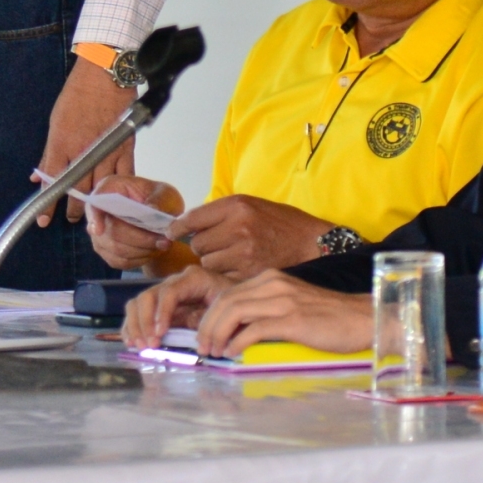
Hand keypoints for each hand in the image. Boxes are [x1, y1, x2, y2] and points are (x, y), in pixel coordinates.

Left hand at [35, 55, 138, 224]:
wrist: (105, 73)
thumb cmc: (79, 93)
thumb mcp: (55, 122)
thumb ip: (49, 153)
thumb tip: (39, 177)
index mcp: (63, 143)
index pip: (53, 182)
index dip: (48, 205)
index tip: (44, 220)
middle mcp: (85, 151)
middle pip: (78, 191)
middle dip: (73, 209)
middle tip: (71, 217)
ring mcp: (107, 150)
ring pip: (101, 189)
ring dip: (95, 206)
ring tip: (92, 216)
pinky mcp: (125, 146)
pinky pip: (124, 176)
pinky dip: (120, 190)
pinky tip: (116, 200)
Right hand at [84, 176, 195, 273]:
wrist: (163, 221)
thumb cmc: (160, 201)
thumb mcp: (165, 194)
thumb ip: (159, 200)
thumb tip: (152, 210)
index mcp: (111, 188)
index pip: (95, 202)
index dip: (95, 216)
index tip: (99, 230)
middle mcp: (100, 211)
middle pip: (110, 231)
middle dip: (139, 238)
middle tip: (164, 240)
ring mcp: (100, 233)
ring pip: (116, 249)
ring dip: (142, 250)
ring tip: (163, 244)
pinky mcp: (106, 251)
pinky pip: (120, 261)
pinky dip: (140, 259)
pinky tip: (153, 251)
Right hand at [121, 264, 229, 349]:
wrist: (237, 300)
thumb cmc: (233, 304)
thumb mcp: (226, 309)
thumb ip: (209, 320)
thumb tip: (194, 336)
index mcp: (193, 279)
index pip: (169, 292)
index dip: (162, 312)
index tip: (160, 334)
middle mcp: (174, 283)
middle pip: (148, 296)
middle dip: (145, 322)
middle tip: (149, 345)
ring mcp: (164, 294)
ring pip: (138, 303)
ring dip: (135, 326)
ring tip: (140, 346)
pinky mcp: (159, 307)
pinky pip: (137, 313)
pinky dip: (131, 328)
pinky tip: (132, 342)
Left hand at [174, 194, 331, 281]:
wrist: (311, 242)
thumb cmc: (281, 222)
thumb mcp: (251, 204)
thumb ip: (221, 213)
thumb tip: (187, 224)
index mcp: (237, 206)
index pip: (193, 219)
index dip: (178, 228)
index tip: (172, 233)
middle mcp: (238, 227)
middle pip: (198, 244)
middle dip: (203, 246)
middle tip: (218, 246)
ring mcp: (244, 252)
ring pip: (207, 263)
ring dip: (214, 263)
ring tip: (231, 257)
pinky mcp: (249, 274)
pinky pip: (222, 277)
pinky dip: (225, 275)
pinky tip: (239, 268)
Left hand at [193, 270, 374, 359]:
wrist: (362, 318)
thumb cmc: (328, 317)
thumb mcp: (290, 304)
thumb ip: (265, 310)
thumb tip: (237, 331)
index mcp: (270, 279)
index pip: (227, 293)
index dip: (210, 316)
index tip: (205, 337)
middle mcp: (273, 283)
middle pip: (225, 301)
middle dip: (207, 326)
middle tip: (204, 348)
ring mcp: (283, 300)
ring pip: (235, 311)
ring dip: (218, 334)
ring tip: (215, 352)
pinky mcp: (293, 319)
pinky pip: (255, 329)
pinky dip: (238, 342)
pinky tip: (234, 353)